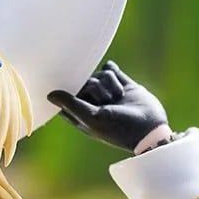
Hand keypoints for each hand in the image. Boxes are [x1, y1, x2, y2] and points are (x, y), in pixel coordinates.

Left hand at [47, 61, 168, 153]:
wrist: (150, 128)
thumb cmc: (118, 129)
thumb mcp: (92, 118)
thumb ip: (71, 104)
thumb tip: (49, 94)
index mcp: (81, 115)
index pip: (66, 97)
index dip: (70, 91)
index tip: (76, 91)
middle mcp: (92, 103)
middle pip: (86, 81)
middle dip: (96, 88)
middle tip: (107, 101)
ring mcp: (107, 93)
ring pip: (100, 74)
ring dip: (110, 84)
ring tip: (119, 98)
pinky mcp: (122, 84)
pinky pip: (111, 69)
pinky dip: (114, 74)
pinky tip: (120, 85)